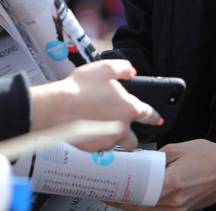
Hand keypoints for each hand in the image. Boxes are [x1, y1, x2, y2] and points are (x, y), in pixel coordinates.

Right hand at [29, 60, 160, 150]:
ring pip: (115, 144)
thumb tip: (131, 72)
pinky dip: (95, 140)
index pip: (148, 114)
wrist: (58, 108)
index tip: (157, 120)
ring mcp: (108, 140)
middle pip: (134, 139)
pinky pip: (99, 147)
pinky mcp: (93, 148)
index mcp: (128, 108)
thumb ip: (123, 68)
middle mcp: (122, 128)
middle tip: (121, 129)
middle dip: (131, 135)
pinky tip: (86, 130)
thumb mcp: (104, 68)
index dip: (154, 116)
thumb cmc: (80, 88)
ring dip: (111, 138)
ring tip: (99, 128)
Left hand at [108, 139, 215, 210]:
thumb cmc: (210, 156)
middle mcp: (176, 203)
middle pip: (140, 209)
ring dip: (134, 206)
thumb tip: (137, 159)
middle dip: (122, 203)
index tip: (107, 190)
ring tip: (121, 196)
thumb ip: (153, 157)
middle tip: (109, 193)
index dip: (119, 196)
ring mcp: (182, 210)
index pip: (137, 197)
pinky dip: (149, 207)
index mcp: (171, 185)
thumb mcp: (177, 149)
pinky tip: (142, 199)